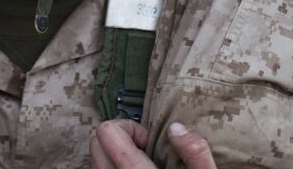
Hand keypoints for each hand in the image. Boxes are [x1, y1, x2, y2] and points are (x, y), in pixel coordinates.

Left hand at [90, 119, 216, 168]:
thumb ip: (196, 153)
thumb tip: (177, 127)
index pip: (105, 131)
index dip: (129, 128)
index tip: (150, 141)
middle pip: (95, 140)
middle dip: (121, 137)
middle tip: (148, 149)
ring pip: (97, 157)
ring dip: (117, 151)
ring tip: (145, 161)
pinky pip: (102, 167)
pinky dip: (116, 162)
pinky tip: (139, 168)